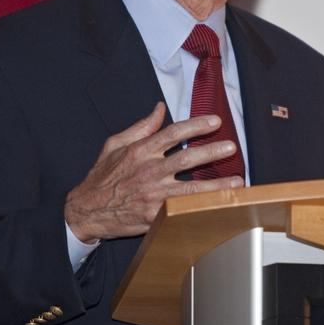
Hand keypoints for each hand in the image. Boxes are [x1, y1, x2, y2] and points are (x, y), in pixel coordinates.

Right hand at [64, 103, 243, 242]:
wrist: (86, 210)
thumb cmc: (101, 177)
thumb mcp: (115, 145)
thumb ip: (141, 127)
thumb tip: (160, 109)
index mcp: (140, 151)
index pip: (173, 133)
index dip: (196, 126)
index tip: (215, 122)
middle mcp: (148, 171)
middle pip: (187, 158)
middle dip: (213, 152)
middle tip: (231, 147)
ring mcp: (153, 195)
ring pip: (191, 188)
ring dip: (217, 184)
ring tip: (237, 181)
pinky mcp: (155, 216)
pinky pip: (183, 210)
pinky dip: (201, 208)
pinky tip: (218, 207)